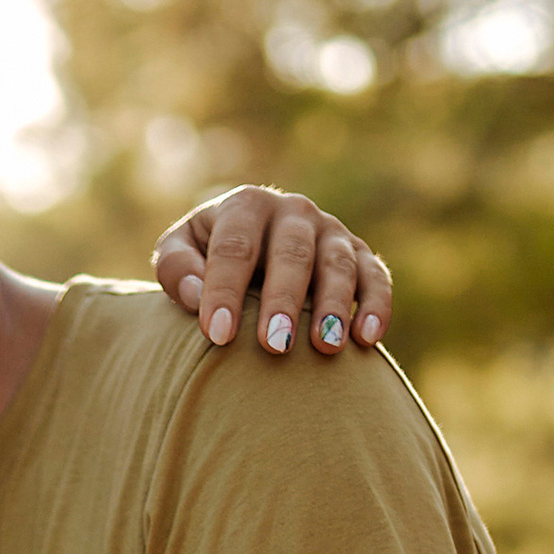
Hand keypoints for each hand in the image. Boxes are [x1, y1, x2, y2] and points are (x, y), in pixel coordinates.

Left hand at [154, 188, 390, 358]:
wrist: (253, 254)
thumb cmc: (207, 260)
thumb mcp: (181, 253)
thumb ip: (178, 269)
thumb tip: (196, 295)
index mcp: (246, 206)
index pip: (233, 248)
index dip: (225, 291)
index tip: (218, 335)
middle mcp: (293, 211)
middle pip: (291, 254)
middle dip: (283, 301)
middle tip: (275, 346)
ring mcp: (331, 231)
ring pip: (337, 264)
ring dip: (333, 306)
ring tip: (324, 347)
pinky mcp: (360, 255)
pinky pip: (375, 276)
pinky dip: (376, 304)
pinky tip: (368, 338)